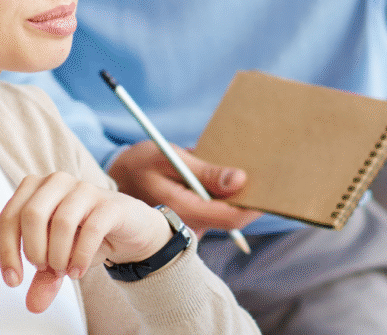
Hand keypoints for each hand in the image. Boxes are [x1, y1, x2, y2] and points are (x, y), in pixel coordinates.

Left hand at [0, 172, 171, 313]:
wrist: (129, 230)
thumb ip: (44, 278)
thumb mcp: (59, 258)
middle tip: (44, 268)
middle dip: (34, 250)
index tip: (14, 281)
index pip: (8, 217)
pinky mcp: (110, 203)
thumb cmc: (86, 235)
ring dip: (59, 255)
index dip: (6, 252)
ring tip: (63, 270)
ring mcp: (86, 189)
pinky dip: (81, 256)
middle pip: (32, 214)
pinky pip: (91, 230)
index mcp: (36, 188)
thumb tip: (34, 305)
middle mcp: (58, 182)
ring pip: (61, 222)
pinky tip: (78, 271)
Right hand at [107, 140, 261, 235]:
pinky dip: (222, 194)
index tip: (272, 187)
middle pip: (233, 217)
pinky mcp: (190, 222)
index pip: (232, 218)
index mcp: (184, 209)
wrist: (113, 181)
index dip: (255, 205)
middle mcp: (190, 225)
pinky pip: (214, 211)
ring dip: (235, 193)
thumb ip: (206, 171)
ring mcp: (190, 226)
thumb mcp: (171, 158)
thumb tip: (240, 180)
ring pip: (224, 214)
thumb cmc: (140, 164)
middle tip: (264, 171)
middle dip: (249, 196)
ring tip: (240, 166)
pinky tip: (223, 175)